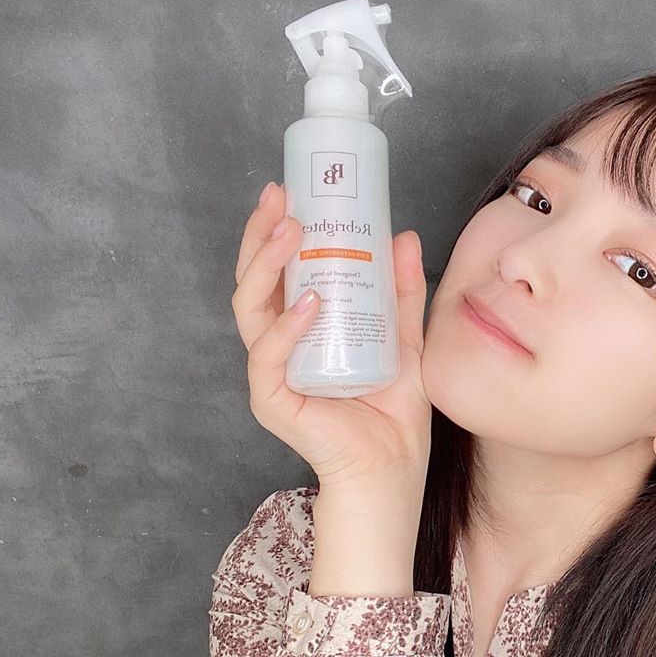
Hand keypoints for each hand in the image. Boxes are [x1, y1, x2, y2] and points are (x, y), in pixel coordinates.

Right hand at [230, 182, 432, 500]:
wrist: (393, 467)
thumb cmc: (393, 412)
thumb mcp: (405, 341)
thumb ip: (402, 294)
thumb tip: (404, 237)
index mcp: (301, 329)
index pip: (278, 271)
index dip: (277, 230)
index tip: (292, 189)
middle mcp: (279, 345)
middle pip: (254, 281)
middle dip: (262, 235)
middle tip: (281, 197)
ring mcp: (272, 372)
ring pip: (250, 309)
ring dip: (267, 266)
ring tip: (292, 232)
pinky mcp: (273, 400)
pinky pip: (270, 358)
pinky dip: (286, 328)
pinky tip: (308, 302)